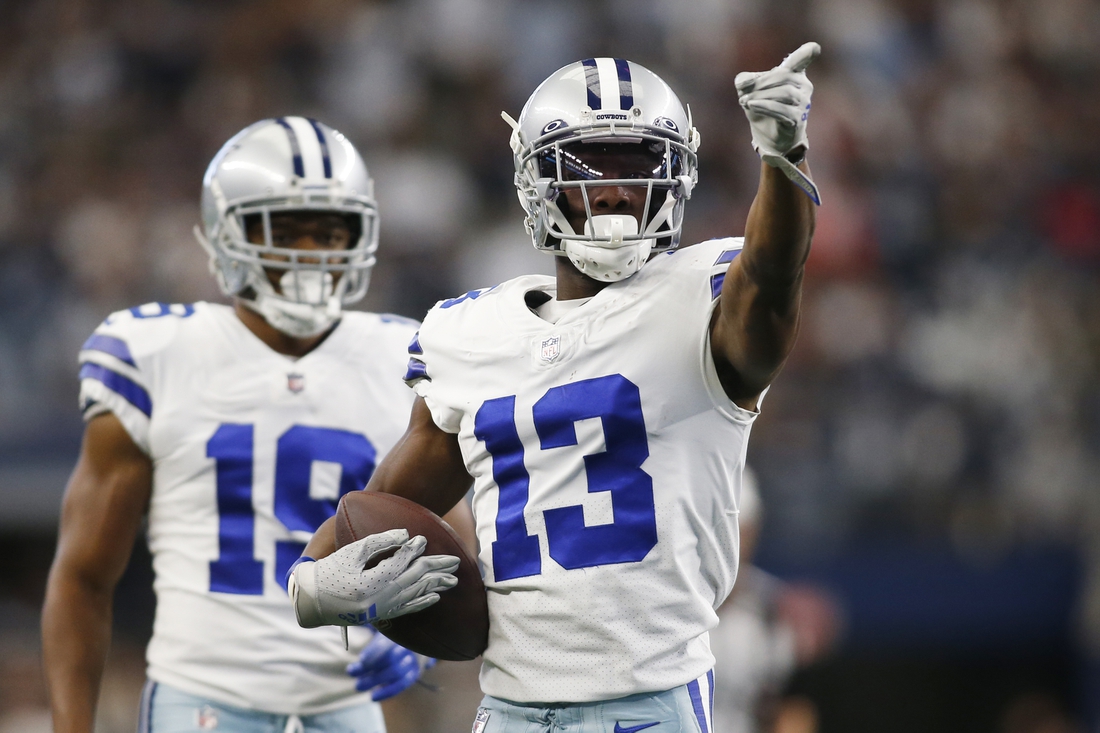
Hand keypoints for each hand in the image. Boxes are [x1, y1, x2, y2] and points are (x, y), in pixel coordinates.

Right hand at [288, 529, 459, 628]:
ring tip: (454, 579)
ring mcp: (381, 609)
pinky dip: (422, 602)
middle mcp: (379, 599)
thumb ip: (380, 542)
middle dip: (436, 569)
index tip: (423, 540)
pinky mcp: (380, 615)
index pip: (401, 564)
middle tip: (456, 561)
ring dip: (435, 586)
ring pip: (414, 596)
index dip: (414, 551)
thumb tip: (406, 535)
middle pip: (414, 580)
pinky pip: (406, 609)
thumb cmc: (329, 570)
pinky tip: (436, 597)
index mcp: (370, 583)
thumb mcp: (352, 551)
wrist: (311, 600)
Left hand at [347, 633, 435, 700]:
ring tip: (358, 685)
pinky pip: (403, 684)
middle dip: (369, 668)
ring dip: (375, 680)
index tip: (360, 660)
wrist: (408, 637)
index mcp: (399, 630)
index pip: (387, 643)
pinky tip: (373, 697)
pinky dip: (388, 692)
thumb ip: (365, 626)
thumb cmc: (388, 631)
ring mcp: (413, 658)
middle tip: (351, 672)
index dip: (374, 653)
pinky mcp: (415, 672)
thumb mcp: (379, 626)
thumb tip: (349, 628)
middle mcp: (408, 644)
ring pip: (396, 672)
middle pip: (391, 659)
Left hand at [735, 42, 821, 203]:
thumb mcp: (749, 91)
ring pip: (784, 93)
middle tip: (743, 93)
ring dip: (761, 96)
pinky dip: (765, 106)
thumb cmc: (762, 108)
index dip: (807, 53)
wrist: (768, 137)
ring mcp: (803, 103)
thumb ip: (744, 81)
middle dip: (761, 83)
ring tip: (744, 102)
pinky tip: (751, 105)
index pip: (803, 59)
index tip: (814, 48)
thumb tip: (743, 82)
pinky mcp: (798, 119)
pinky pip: (783, 110)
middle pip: (784, 76)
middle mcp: (803, 86)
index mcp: (794, 73)